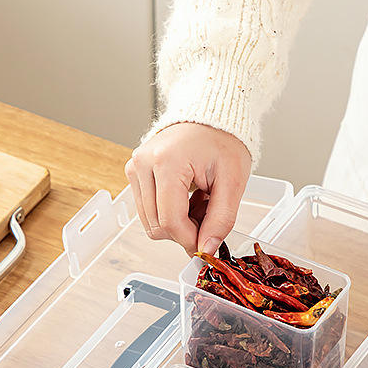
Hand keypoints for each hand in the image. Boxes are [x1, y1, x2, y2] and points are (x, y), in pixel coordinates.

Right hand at [124, 123, 251, 254]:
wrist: (211, 118)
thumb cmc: (223, 140)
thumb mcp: (233, 182)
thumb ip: (221, 219)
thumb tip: (206, 249)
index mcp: (167, 161)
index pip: (170, 221)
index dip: (190, 240)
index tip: (207, 244)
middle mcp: (143, 164)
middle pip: (157, 226)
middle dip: (185, 231)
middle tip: (209, 214)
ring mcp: (135, 168)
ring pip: (150, 222)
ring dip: (177, 223)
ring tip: (199, 202)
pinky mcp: (134, 173)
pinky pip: (148, 210)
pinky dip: (169, 213)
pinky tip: (186, 199)